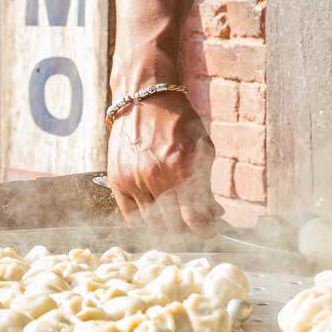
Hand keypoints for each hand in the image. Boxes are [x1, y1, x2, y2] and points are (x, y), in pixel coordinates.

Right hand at [106, 91, 224, 235]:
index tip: (209, 230)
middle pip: (174, 226)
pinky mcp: (116, 181)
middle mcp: (156, 178)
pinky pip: (130, 216)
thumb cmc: (180, 124)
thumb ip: (207, 185)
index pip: (195, 219)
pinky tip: (156, 209)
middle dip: (188, 228)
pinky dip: (145, 218)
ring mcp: (133, 180)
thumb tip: (215, 214)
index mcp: (182, 169)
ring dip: (167, 225)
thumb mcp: (203, 150)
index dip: (205, 230)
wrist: (147, 100)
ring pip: (152, 224)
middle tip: (194, 221)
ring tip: (176, 214)